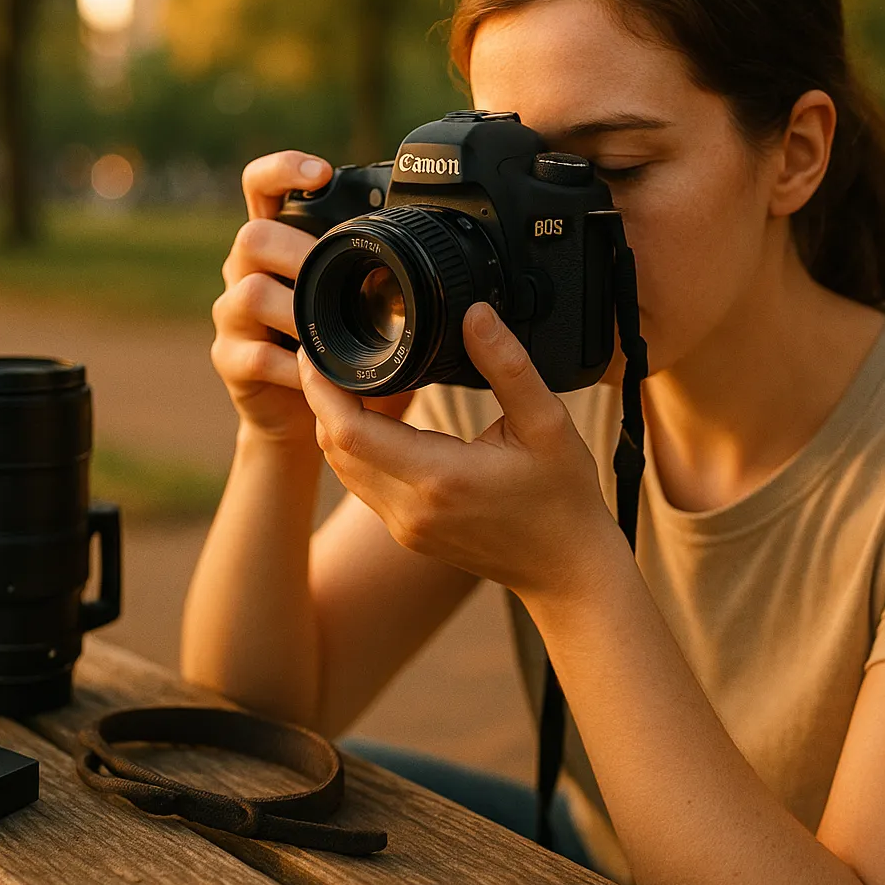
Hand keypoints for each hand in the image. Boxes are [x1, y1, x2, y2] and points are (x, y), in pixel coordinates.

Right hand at [213, 151, 410, 444]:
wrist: (301, 416)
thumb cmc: (339, 350)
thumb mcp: (363, 304)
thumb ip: (382, 272)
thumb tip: (445, 249)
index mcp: (277, 245)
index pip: (260, 187)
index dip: (282, 169)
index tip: (319, 172)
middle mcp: (246, 272)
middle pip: (251, 237)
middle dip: (297, 251)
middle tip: (335, 273)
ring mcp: (233, 317)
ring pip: (248, 293)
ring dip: (296, 313)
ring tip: (331, 330)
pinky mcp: (230, 360)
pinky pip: (256, 355)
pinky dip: (294, 368)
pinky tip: (320, 375)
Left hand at [296, 301, 624, 600]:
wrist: (567, 571)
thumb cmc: (563, 498)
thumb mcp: (548, 423)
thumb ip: (508, 366)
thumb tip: (475, 314)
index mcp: (439, 479)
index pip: (349, 432)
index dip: (321, 388)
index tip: (316, 350)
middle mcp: (410, 509)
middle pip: (333, 448)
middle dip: (321, 398)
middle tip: (328, 351)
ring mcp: (404, 526)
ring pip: (341, 467)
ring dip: (334, 423)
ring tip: (347, 375)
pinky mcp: (407, 532)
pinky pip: (361, 483)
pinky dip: (354, 446)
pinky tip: (372, 414)